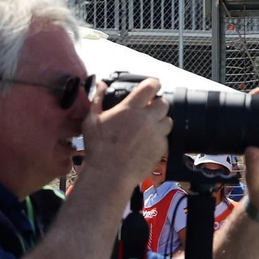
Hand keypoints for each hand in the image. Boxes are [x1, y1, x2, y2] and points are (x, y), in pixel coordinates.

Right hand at [79, 77, 171, 191]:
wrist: (108, 174)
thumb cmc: (98, 149)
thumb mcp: (91, 121)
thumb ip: (97, 99)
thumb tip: (101, 85)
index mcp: (130, 109)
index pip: (152, 86)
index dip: (152, 84)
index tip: (150, 87)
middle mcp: (147, 119)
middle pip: (164, 102)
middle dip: (156, 105)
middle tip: (146, 112)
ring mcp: (156, 134)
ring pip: (167, 120)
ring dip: (159, 121)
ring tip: (146, 128)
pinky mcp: (161, 148)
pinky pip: (165, 138)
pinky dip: (157, 138)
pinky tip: (145, 143)